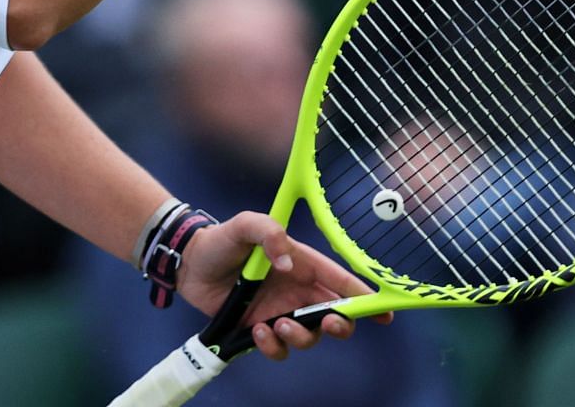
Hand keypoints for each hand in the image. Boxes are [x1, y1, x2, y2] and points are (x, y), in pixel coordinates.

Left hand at [176, 211, 386, 362]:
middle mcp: (296, 292)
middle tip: (328, 322)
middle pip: (335, 316)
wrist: (189, 264)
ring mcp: (280, 312)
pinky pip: (279, 350)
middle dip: (340, 325)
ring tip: (275, 324)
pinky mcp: (261, 330)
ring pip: (309, 337)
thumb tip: (287, 263)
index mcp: (302, 265)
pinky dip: (273, 347)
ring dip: (300, 337)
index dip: (366, 298)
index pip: (341, 282)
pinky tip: (257, 332)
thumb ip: (269, 232)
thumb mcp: (245, 224)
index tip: (385, 313)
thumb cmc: (221, 240)